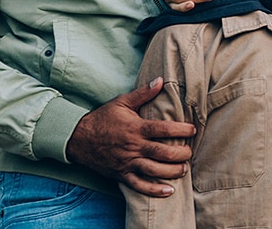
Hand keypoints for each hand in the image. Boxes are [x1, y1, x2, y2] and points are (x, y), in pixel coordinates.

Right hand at [66, 78, 195, 196]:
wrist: (79, 138)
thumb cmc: (103, 118)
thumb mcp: (122, 102)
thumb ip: (143, 93)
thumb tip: (161, 80)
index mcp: (136, 128)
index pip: (163, 130)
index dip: (181, 130)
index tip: (193, 130)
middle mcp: (133, 147)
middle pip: (162, 153)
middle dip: (180, 154)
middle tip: (190, 152)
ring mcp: (127, 162)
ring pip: (154, 171)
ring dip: (172, 172)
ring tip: (184, 169)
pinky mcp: (121, 175)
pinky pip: (139, 185)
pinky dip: (154, 190)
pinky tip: (169, 191)